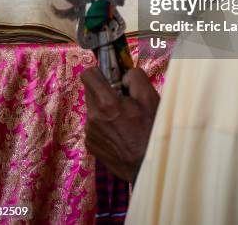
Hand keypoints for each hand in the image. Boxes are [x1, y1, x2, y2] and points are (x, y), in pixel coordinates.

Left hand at [81, 67, 159, 181]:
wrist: (147, 165)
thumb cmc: (150, 130)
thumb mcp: (149, 98)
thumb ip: (135, 77)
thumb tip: (123, 76)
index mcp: (106, 102)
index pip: (88, 75)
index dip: (99, 72)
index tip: (110, 78)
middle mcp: (93, 116)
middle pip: (90, 91)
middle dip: (104, 91)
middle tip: (123, 100)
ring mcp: (89, 132)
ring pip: (93, 109)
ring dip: (104, 109)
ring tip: (123, 120)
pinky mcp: (90, 145)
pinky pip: (94, 126)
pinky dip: (103, 125)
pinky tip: (119, 133)